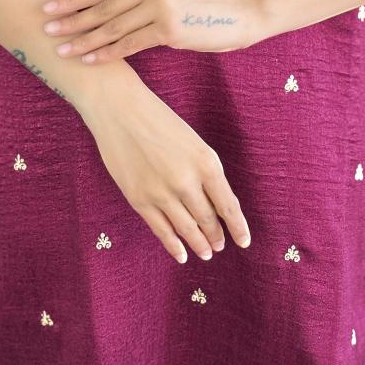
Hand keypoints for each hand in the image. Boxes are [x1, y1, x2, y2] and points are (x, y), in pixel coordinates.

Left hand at [42, 0, 260, 64]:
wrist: (238, 12)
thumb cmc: (198, 4)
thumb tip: (93, 8)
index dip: (72, 0)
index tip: (48, 8)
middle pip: (102, 6)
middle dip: (71, 21)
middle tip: (47, 30)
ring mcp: (160, 3)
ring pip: (112, 26)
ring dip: (84, 41)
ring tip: (63, 50)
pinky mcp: (168, 28)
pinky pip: (129, 43)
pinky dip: (107, 53)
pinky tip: (90, 60)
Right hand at [75, 62, 251, 262]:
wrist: (119, 110)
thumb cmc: (159, 120)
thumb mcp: (192, 142)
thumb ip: (204, 172)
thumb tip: (215, 205)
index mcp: (206, 162)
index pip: (228, 205)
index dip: (238, 227)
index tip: (244, 241)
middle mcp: (187, 181)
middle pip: (208, 219)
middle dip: (216, 236)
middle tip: (220, 246)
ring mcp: (162, 193)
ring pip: (187, 229)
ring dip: (199, 244)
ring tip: (206, 253)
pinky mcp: (139, 200)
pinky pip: (162, 230)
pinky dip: (174, 245)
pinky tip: (182, 254)